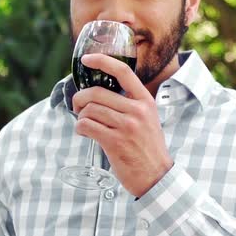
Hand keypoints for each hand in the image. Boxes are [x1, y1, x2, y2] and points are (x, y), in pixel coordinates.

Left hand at [72, 53, 172, 196]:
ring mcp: (127, 126)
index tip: (86, 59)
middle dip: (80, 99)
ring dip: (80, 117)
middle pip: (97, 92)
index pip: (123, 71)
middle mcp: (137, 111)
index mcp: (146, 101)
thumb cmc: (148, 148)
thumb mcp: (148, 120)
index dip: (102, 61)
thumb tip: (100, 94)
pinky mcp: (115, 142)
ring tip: (84, 124)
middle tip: (78, 107)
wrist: (156, 176)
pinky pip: (87, 126)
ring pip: (89, 110)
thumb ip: (131, 105)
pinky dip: (80, 128)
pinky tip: (84, 133)